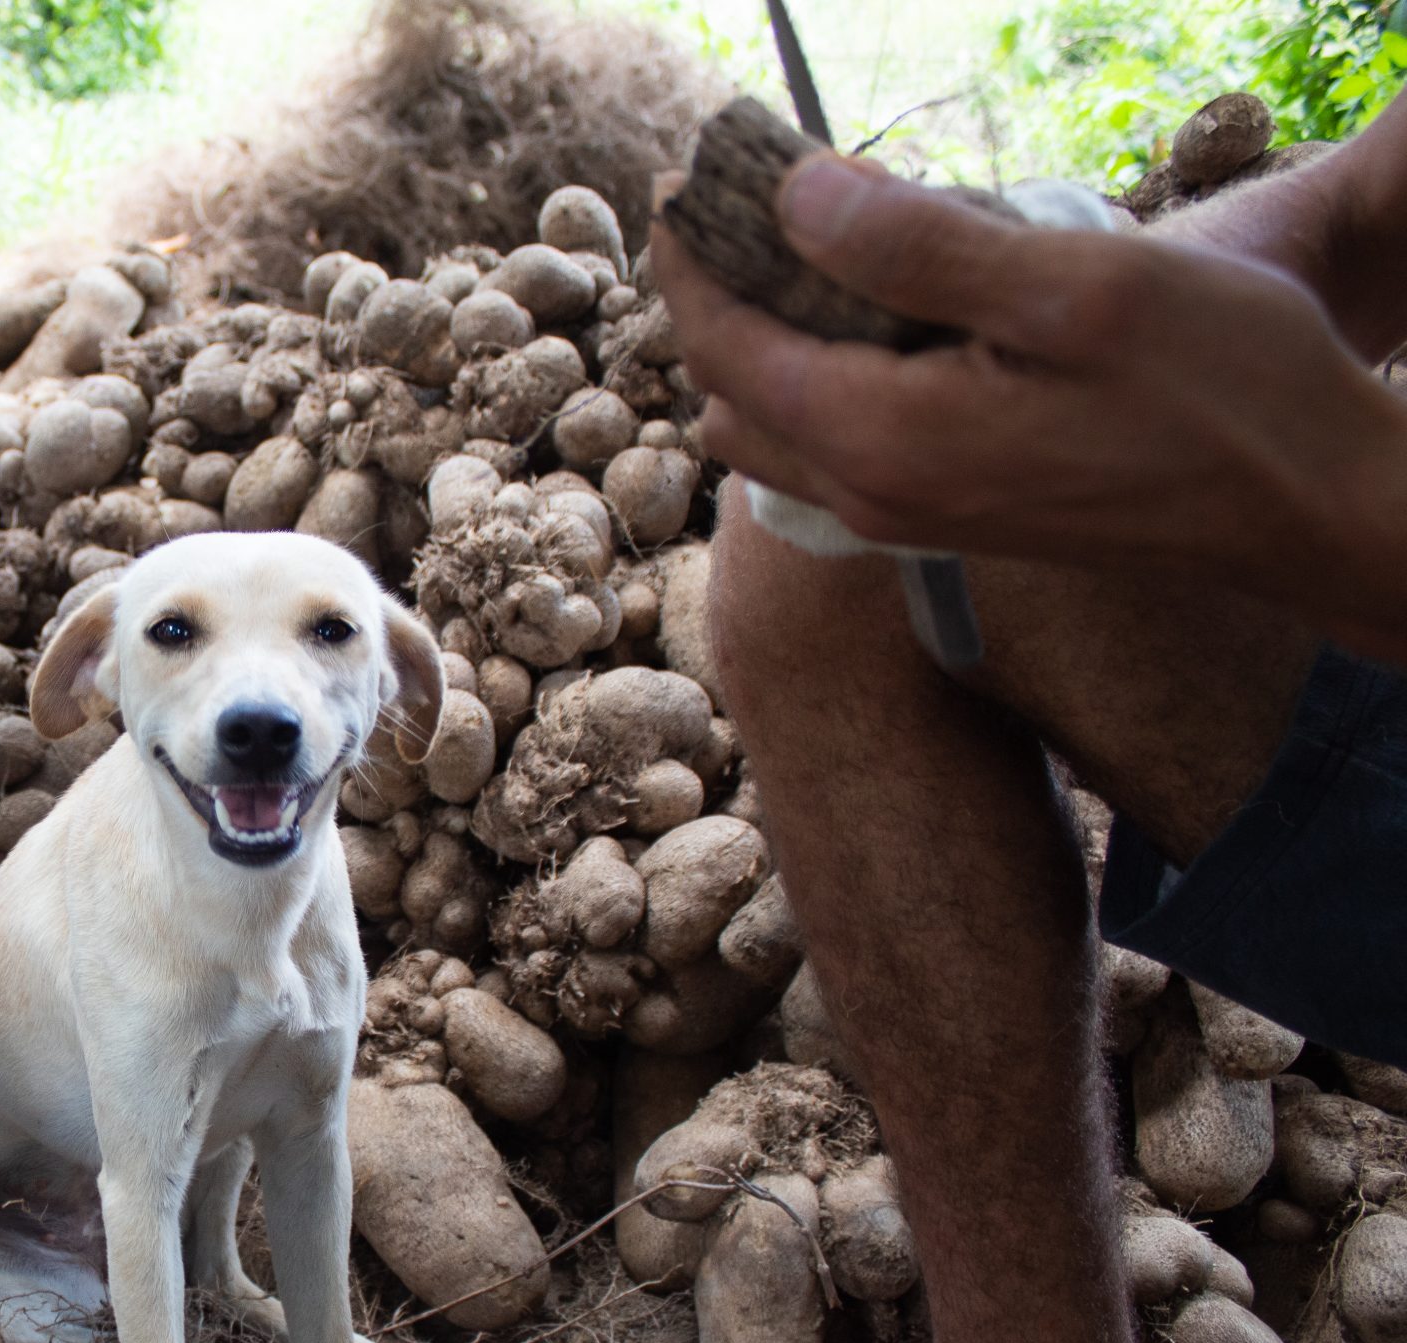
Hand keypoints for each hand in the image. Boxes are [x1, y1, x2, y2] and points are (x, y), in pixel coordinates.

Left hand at [652, 153, 1406, 654]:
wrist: (1306, 507)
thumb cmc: (1220, 391)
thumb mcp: (1074, 289)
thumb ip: (920, 248)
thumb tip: (796, 201)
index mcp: (882, 440)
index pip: (727, 347)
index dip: (693, 259)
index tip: (685, 181)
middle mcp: (871, 494)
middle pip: (730, 393)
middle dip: (717, 298)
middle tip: (739, 204)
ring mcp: (907, 514)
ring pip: (775, 428)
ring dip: (764, 340)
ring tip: (800, 247)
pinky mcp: (946, 511)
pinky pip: (832, 446)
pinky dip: (819, 376)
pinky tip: (875, 312)